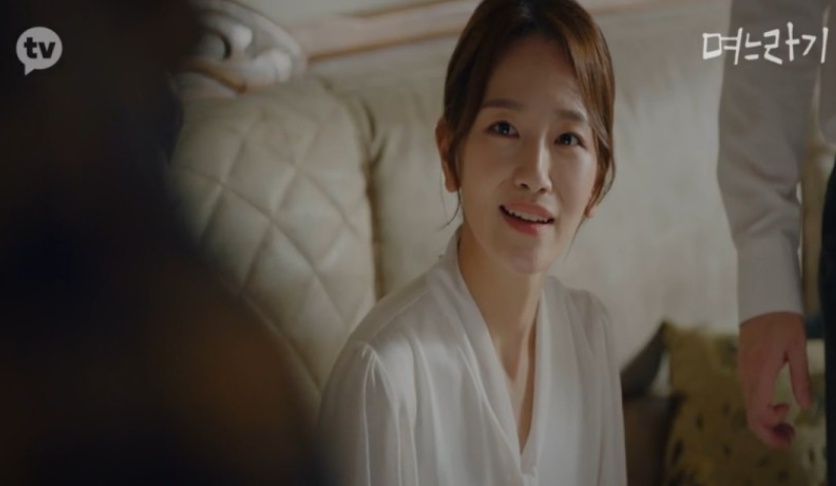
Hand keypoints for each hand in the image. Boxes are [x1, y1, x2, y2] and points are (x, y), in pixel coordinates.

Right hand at [738, 312, 811, 447]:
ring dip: (767, 425)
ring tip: (788, 429)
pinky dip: (762, 412)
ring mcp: (744, 373)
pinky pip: (750, 398)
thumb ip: (801, 378)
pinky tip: (778, 409)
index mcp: (760, 370)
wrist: (762, 300)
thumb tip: (807, 406)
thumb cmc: (782, 321)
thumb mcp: (798, 347)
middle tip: (791, 440)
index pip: (759, 410)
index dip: (774, 422)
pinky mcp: (745, 370)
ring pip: (749, 409)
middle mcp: (747, 375)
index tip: (791, 410)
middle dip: (770, 434)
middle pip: (751, 416)